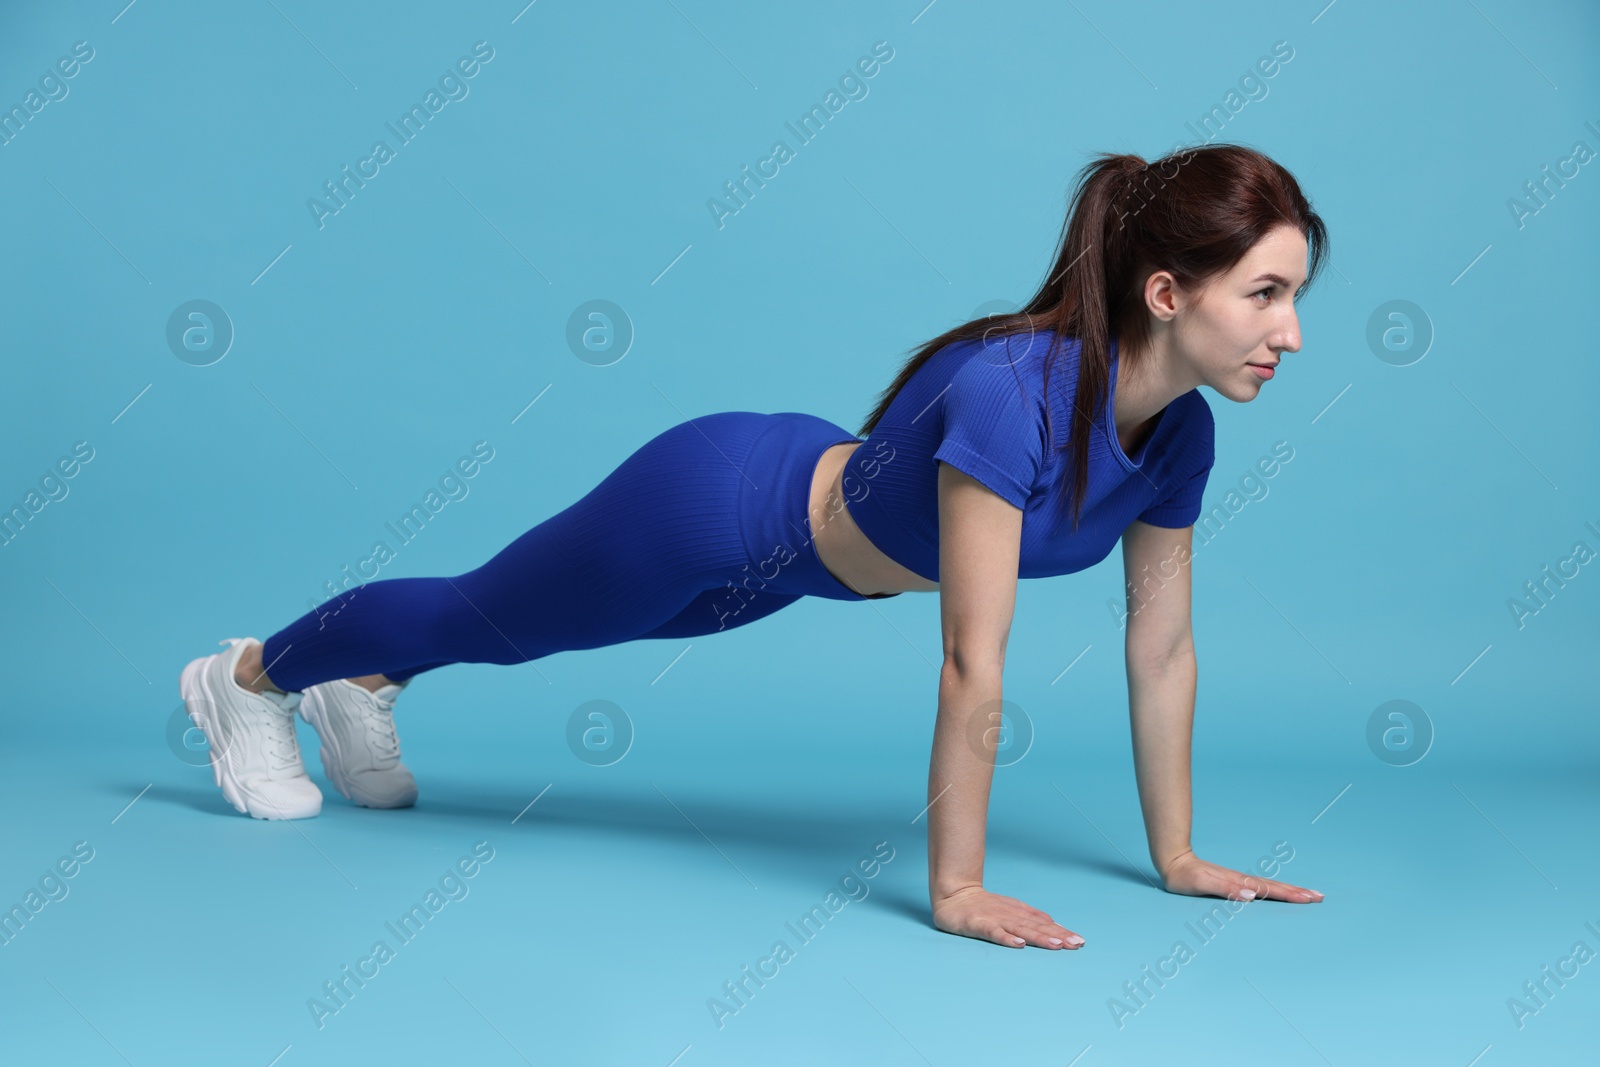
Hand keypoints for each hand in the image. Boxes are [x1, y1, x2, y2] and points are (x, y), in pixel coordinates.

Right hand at [931, 885, 1085, 948]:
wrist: (953, 894)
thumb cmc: (983, 906)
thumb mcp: (1011, 909)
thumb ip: (1031, 918)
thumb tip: (1056, 927)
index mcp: (1019, 912)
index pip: (1044, 923)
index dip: (1062, 931)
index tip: (1080, 941)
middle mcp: (1010, 914)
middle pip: (1036, 927)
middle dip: (1057, 936)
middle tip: (1076, 944)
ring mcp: (994, 918)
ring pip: (1020, 929)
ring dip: (1039, 937)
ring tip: (1056, 945)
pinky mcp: (977, 924)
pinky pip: (993, 932)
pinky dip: (1006, 938)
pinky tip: (1019, 945)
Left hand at [1159, 849, 1323, 902]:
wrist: (1173, 861)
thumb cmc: (1184, 877)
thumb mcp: (1201, 884)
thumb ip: (1224, 889)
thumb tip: (1251, 896)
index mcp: (1238, 882)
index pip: (1268, 890)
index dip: (1289, 895)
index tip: (1309, 898)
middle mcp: (1241, 880)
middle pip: (1274, 887)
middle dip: (1297, 892)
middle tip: (1320, 897)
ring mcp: (1238, 880)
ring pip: (1269, 886)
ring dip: (1290, 890)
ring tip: (1308, 894)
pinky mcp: (1234, 881)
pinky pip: (1260, 887)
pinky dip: (1275, 889)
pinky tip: (1281, 893)